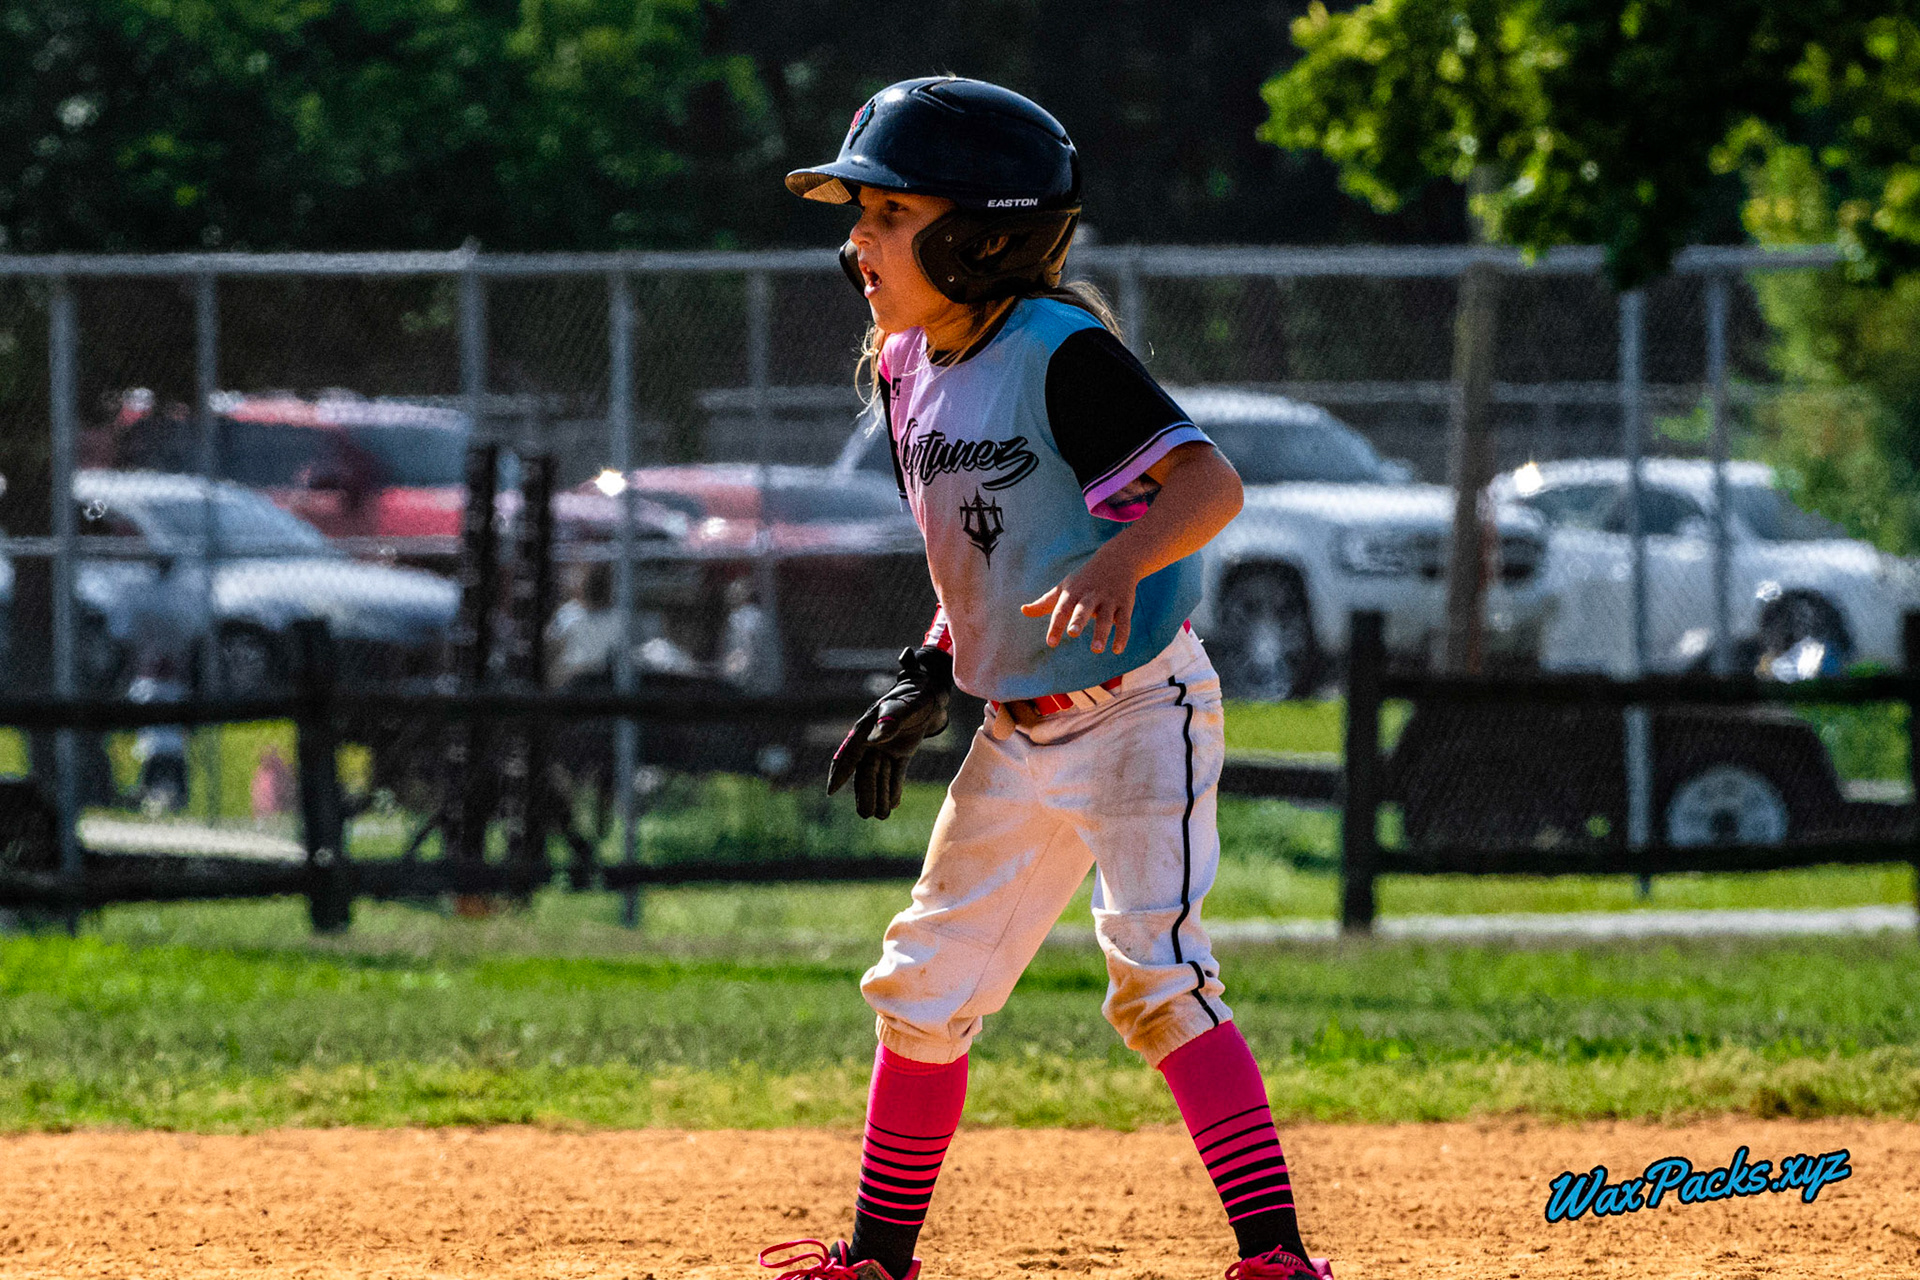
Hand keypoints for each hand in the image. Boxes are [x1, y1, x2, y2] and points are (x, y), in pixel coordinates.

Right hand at [826, 646, 951, 818]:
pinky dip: (894, 788)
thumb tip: (873, 740)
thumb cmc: (915, 696)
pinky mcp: (901, 751)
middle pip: (865, 771)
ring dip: (880, 795)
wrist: (931, 691)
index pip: (851, 754)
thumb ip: (889, 722)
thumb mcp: (904, 707)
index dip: (841, 773)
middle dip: (865, 793)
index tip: (831, 791)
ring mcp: (886, 747)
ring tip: (882, 816)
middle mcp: (873, 740)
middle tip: (866, 815)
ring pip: (879, 776)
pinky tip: (893, 805)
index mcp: (867, 728)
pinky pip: (895, 773)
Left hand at [1020, 546, 1142, 654]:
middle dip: (1078, 620)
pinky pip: (1124, 622)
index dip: (1056, 626)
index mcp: (1073, 593)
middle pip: (1083, 608)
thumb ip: (1045, 602)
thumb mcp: (1064, 588)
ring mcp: (1109, 600)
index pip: (1062, 610)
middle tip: (1072, 632)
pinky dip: (1122, 636)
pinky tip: (1117, 650)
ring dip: (1102, 633)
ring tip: (1096, 649)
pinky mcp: (1125, 604)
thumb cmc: (1084, 578)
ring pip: (1106, 617)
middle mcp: (1090, 596)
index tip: (1051, 643)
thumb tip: (1023, 610)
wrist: (1117, 559)